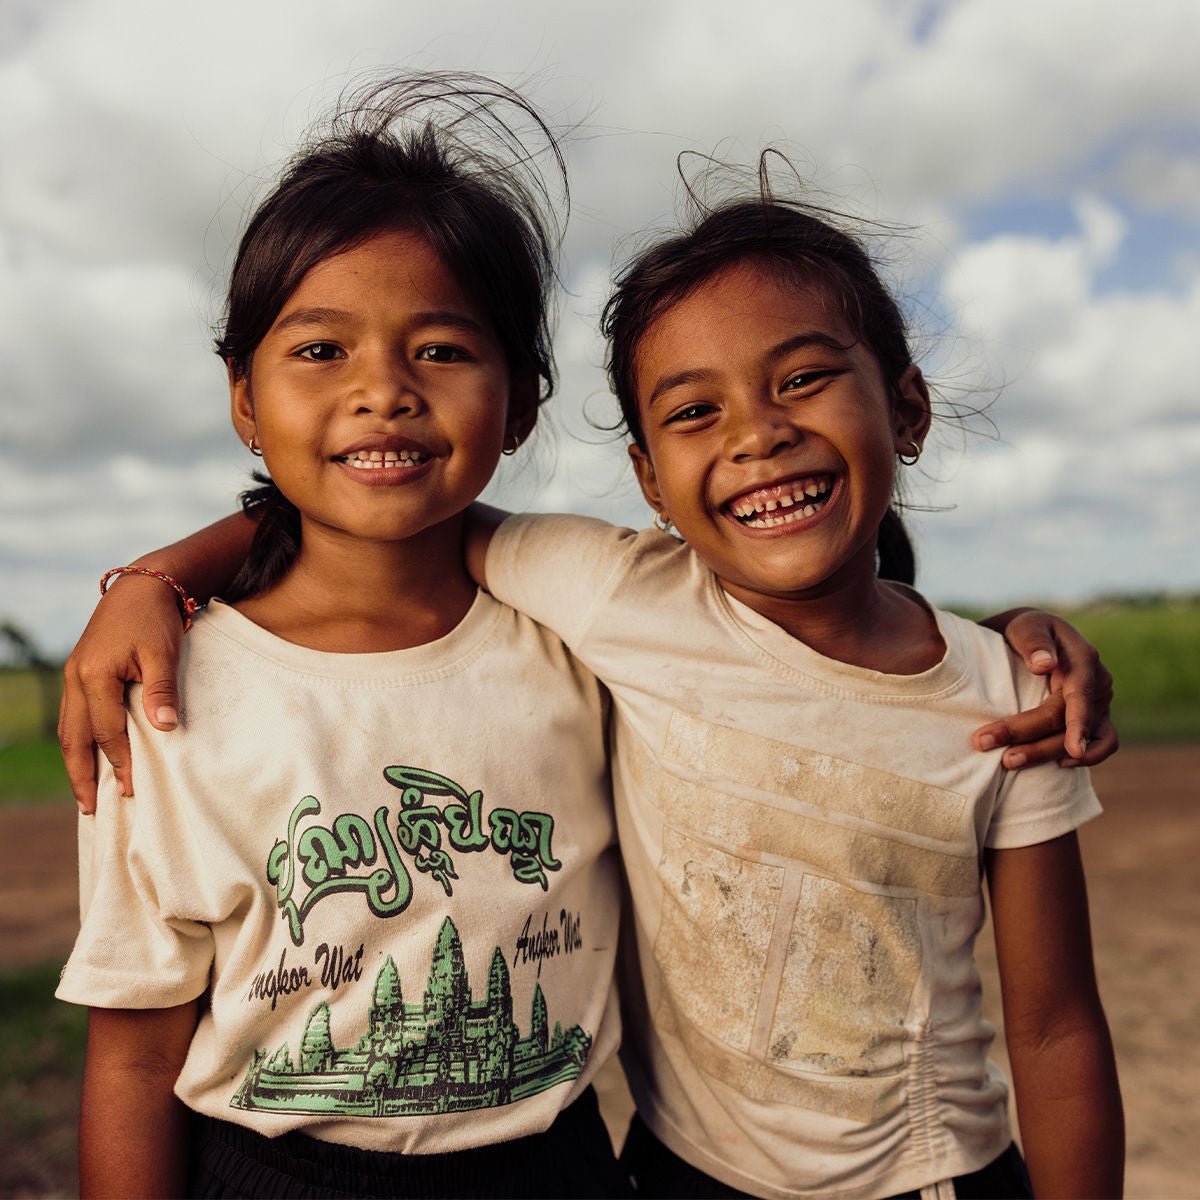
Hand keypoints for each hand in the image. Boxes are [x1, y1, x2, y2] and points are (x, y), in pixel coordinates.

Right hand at [58, 576, 184, 811]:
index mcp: (94, 675)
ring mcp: (73, 676)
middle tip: (92, 810)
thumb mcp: (164, 653)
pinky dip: (80, 741)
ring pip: (68, 730)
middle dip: (82, 775)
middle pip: (74, 738)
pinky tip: (89, 757)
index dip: (120, 762)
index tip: (132, 789)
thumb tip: (166, 727)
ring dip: (76, 763)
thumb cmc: (156, 619)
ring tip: (85, 794)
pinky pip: (74, 716)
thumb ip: (162, 690)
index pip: (107, 732)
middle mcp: (76, 679)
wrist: (142, 586)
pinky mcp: (79, 674)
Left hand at [972, 609, 1117, 769]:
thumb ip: (1035, 642)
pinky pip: (1103, 744)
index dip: (1076, 724)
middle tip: (985, 743)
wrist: (1036, 637)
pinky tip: (1057, 765)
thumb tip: (1045, 664)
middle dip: (1029, 738)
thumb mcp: (1027, 626)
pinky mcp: (1096, 718)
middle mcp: (1098, 684)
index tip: (1074, 750)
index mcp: (1083, 660)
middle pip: (1067, 721)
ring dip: (1048, 754)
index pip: (1079, 696)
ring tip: (1010, 762)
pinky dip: (1086, 759)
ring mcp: (1100, 704)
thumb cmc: (1027, 630)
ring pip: (1086, 740)